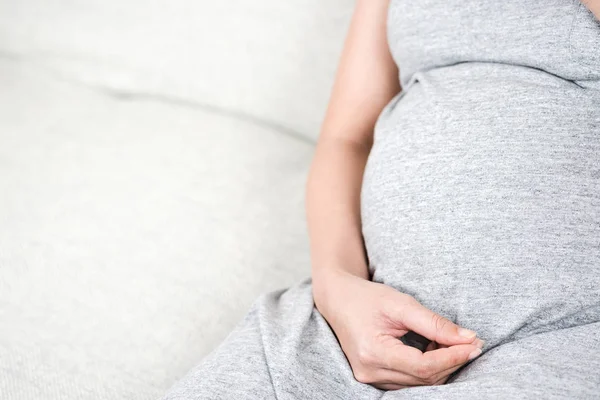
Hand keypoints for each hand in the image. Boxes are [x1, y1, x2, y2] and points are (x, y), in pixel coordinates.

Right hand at [312, 269, 483, 389]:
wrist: (337, 300)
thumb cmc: (366, 297)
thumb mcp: (400, 303)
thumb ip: (434, 323)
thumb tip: (468, 338)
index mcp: (373, 352)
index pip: (423, 366)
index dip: (453, 357)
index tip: (475, 344)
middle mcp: (370, 371)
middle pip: (424, 378)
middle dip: (452, 361)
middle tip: (472, 342)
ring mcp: (370, 378)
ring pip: (419, 383)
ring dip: (441, 366)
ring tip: (452, 342)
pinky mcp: (374, 378)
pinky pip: (409, 380)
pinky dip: (427, 369)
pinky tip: (434, 350)